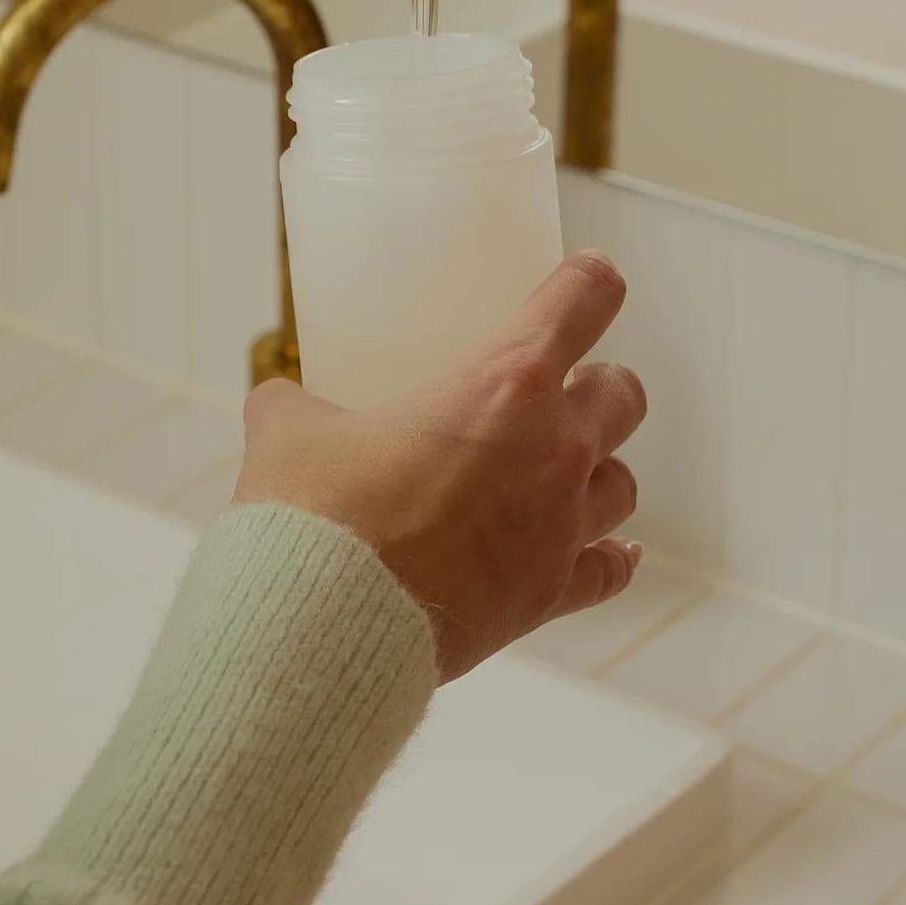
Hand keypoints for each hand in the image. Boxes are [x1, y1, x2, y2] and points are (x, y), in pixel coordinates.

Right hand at [233, 254, 645, 682]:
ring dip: (599, 469)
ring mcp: (560, 527)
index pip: (585, 300)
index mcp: (505, 380)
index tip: (586, 279)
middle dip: (597, 385)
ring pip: (624, 485)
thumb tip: (281, 403)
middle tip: (561, 389)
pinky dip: (612, 557)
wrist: (323, 625)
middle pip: (622, 396)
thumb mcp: (288, 429)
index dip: (590, 281)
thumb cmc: (310, 511)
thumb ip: (297, 403)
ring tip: (566, 470)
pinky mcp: (549, 596)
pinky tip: (615, 551)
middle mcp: (554, 448)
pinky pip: (610, 570)